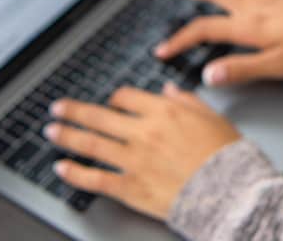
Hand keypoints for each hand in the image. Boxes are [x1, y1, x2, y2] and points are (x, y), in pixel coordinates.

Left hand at [44, 83, 239, 219]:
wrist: (231, 192)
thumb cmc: (226, 156)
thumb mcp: (213, 118)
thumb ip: (187, 101)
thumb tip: (169, 91)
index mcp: (164, 112)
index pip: (126, 98)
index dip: (114, 99)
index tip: (108, 102)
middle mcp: (144, 132)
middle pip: (99, 117)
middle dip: (74, 111)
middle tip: (58, 109)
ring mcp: (134, 160)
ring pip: (91, 144)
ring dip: (66, 136)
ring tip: (51, 131)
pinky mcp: (130, 187)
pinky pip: (95, 178)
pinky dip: (74, 172)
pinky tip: (62, 167)